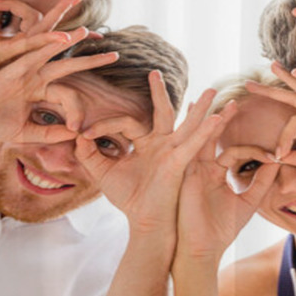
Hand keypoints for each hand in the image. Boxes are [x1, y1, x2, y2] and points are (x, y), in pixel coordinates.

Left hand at [0, 0, 83, 60]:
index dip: (12, 2)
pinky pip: (35, 46)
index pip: (28, 17)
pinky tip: (64, 37)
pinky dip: (49, 39)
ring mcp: (18, 53)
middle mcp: (20, 48)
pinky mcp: (11, 55)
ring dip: (64, 26)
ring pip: (48, 36)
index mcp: (13, 42)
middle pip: (48, 27)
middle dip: (62, 11)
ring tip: (80, 13)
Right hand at [0, 27, 117, 143]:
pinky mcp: (8, 66)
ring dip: (71, 37)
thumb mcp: (20, 132)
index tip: (79, 129)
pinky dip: (48, 43)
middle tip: (115, 55)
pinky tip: (64, 38)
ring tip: (91, 30)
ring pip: (51, 48)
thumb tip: (73, 135)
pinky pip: (31, 50)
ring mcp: (21, 68)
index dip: (76, 110)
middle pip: (68, 63)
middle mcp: (32, 75)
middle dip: (92, 59)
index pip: (67, 92)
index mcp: (35, 89)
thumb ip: (46, 133)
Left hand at [75, 83, 229, 237]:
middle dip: (158, 92)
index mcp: (146, 144)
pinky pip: (194, 143)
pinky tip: (217, 118)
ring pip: (187, 123)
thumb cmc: (129, 199)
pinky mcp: (179, 161)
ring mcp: (174, 151)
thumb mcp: (103, 173)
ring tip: (214, 91)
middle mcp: (162, 144)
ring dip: (201, 108)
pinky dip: (206, 130)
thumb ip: (90, 155)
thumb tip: (78, 136)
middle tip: (154, 72)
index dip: (103, 124)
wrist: (144, 223)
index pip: (126, 122)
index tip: (81, 132)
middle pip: (162, 112)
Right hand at [176, 102, 279, 259]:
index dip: (256, 152)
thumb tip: (277, 165)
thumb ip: (262, 183)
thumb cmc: (221, 230)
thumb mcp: (248, 203)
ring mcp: (192, 169)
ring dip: (207, 116)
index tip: (276, 157)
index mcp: (215, 174)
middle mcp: (202, 168)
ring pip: (200, 136)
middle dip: (222, 117)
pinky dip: (202, 133)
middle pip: (212, 136)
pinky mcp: (185, 174)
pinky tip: (211, 118)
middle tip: (234, 100)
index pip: (234, 152)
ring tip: (210, 95)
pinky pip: (194, 148)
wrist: (201, 250)